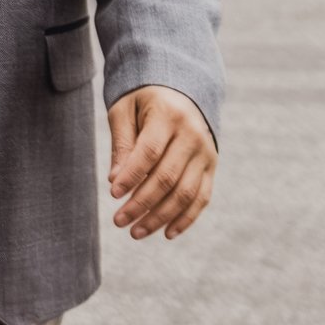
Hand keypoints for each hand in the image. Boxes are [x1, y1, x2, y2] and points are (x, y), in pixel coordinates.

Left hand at [106, 86, 215, 240]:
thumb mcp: (125, 110)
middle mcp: (192, 135)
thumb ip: (122, 143)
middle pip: (167, 177)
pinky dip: (186, 219)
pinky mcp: (211, 167)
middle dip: (141, 203)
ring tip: (135, 232)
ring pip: (185, 193)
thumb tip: (115, 180)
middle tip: (118, 221)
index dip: (132, 176)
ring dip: (160, 217)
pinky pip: (202, 198)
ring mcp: (206, 153)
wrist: (181, 90)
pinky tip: (167, 233)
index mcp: (169, 115)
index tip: (113, 194)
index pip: (149, 152)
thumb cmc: (144, 102)